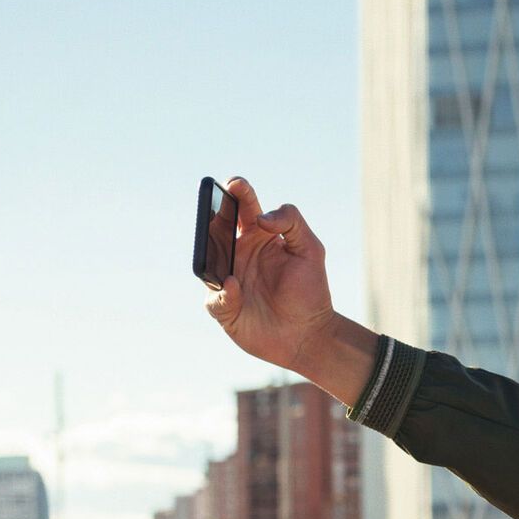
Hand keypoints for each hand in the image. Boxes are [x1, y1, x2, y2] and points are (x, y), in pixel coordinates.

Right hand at [203, 177, 336, 375]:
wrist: (309, 335)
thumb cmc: (310, 291)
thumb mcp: (311, 249)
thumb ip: (292, 222)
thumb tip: (262, 218)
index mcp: (258, 236)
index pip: (243, 207)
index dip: (237, 192)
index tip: (235, 184)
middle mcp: (238, 254)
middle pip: (217, 227)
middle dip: (212, 213)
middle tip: (213, 204)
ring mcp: (228, 279)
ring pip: (207, 259)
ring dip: (210, 251)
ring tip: (219, 245)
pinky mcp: (224, 307)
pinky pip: (214, 296)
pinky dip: (223, 292)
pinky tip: (235, 288)